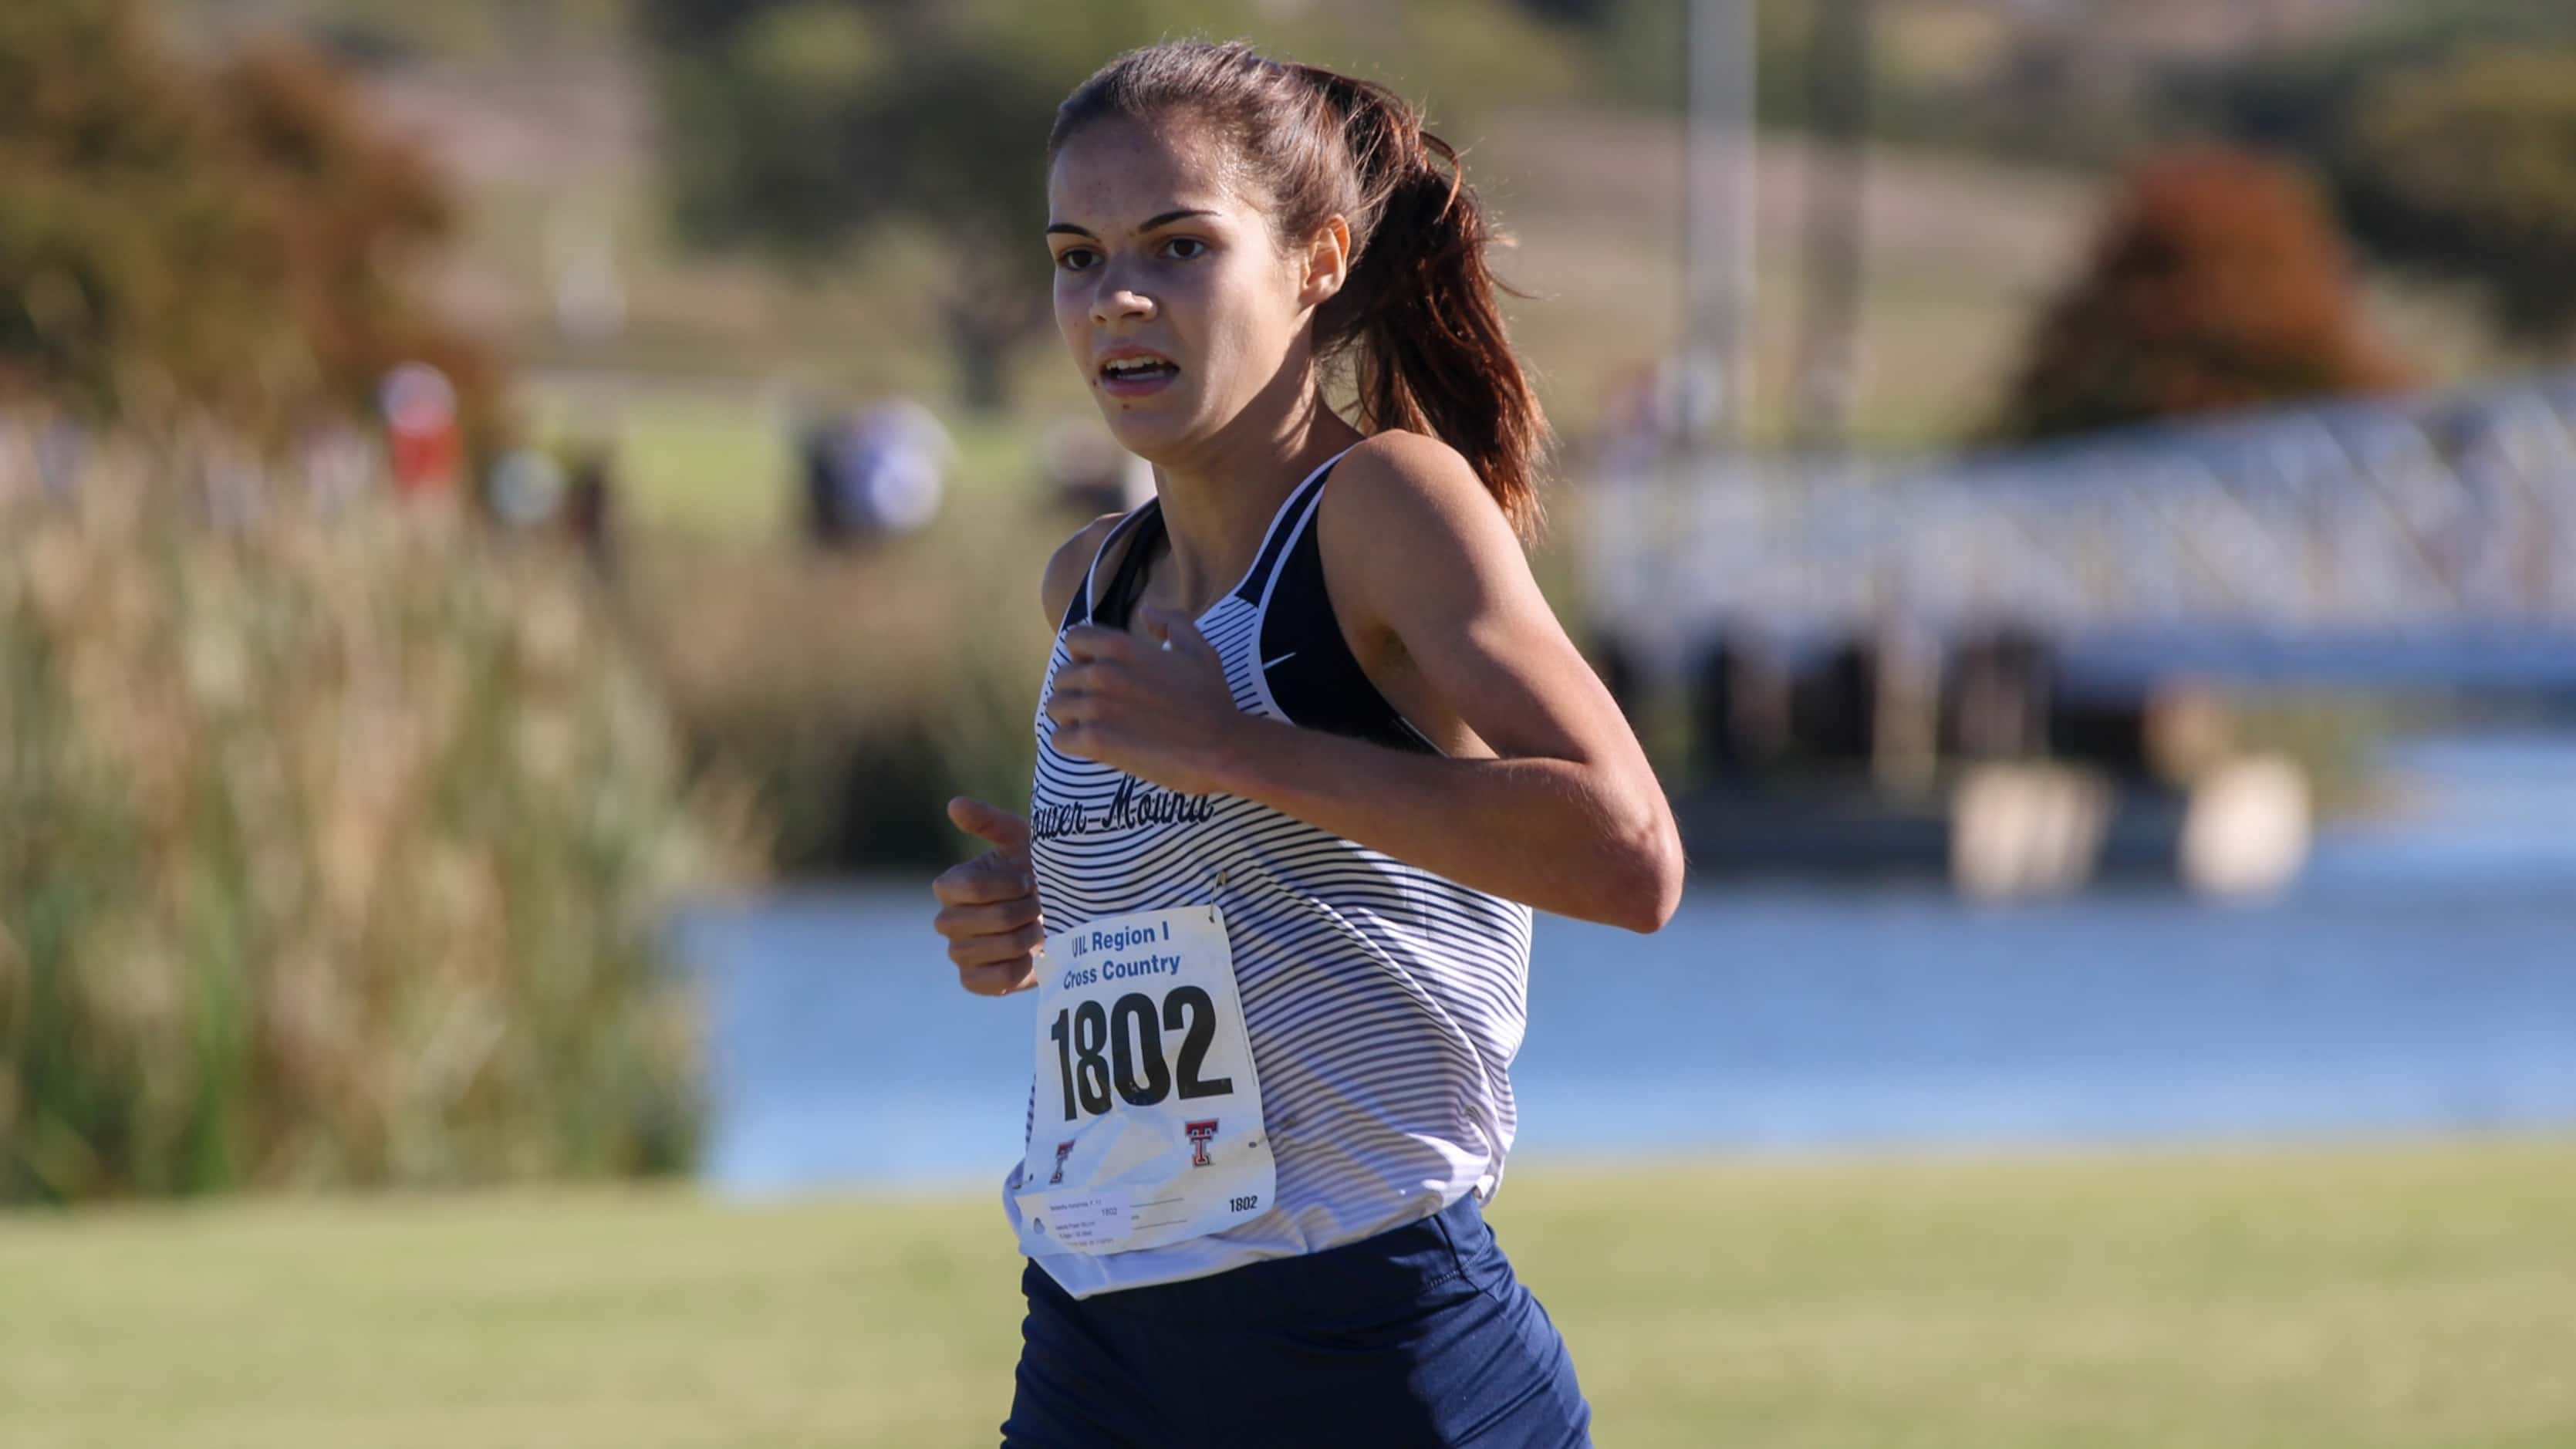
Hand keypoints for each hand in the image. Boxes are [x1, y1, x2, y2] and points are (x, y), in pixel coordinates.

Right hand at [930, 797, 1041, 996]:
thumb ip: (989, 821)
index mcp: (952, 885)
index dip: (1006, 886)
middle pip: (983, 921)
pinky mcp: (974, 980)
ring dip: (1024, 939)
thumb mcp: (1021, 840)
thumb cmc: (1038, 869)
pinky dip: (1017, 969)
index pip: (967, 889)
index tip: (1028, 880)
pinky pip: (991, 981)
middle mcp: (949, 920)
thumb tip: (954, 805)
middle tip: (1037, 905)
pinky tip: (1030, 956)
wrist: (1063, 912)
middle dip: (1020, 912)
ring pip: (989, 951)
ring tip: (1038, 927)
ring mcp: (959, 952)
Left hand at [1044, 606, 1249, 796]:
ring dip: (1071, 717)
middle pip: (1062, 677)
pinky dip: (1071, 744)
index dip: (1083, 655)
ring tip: (1094, 727)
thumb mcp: (1199, 649)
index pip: (1074, 639)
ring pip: (1056, 708)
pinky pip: (1059, 739)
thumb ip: (1171, 621)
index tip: (1098, 671)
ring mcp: (1095, 708)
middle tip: (1100, 706)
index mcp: (1121, 646)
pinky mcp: (1094, 742)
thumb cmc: (1213, 699)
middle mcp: (1101, 672)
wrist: (1221, 747)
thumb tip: (1146, 611)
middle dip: (1077, 690)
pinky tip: (1092, 746)